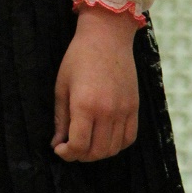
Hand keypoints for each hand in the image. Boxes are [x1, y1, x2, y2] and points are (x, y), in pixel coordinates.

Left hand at [52, 5, 138, 162]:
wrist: (107, 36)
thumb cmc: (79, 57)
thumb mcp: (62, 85)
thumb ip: (60, 118)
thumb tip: (57, 143)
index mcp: (84, 105)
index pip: (78, 145)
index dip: (67, 154)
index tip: (59, 149)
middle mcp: (107, 111)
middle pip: (96, 152)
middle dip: (81, 156)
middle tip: (71, 148)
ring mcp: (123, 110)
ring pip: (113, 149)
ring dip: (98, 153)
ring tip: (87, 144)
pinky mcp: (134, 107)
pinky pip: (129, 138)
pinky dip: (117, 145)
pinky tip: (105, 138)